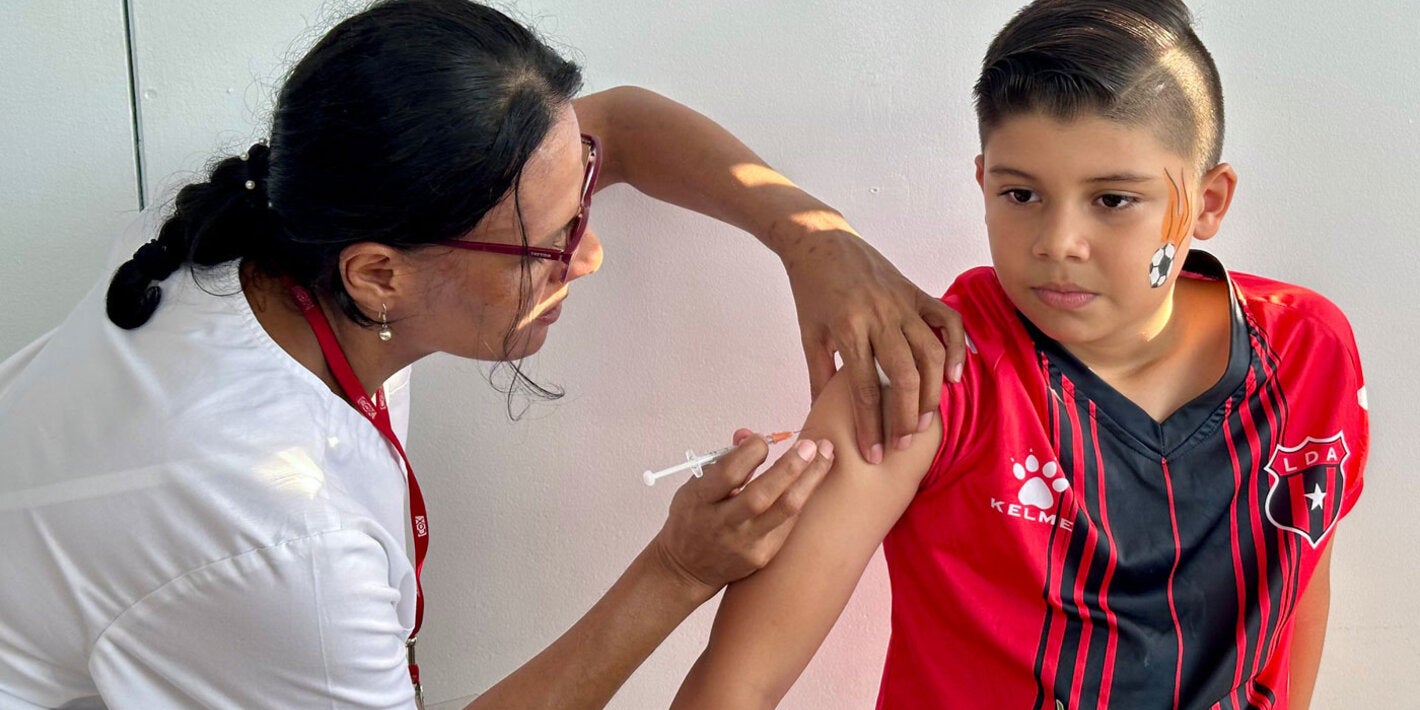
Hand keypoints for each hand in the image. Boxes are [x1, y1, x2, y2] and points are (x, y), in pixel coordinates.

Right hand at [652, 429, 834, 598]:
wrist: (687, 568)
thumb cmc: (692, 519)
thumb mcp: (695, 485)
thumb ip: (723, 460)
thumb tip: (750, 436)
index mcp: (699, 500)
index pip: (729, 473)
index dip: (750, 452)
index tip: (763, 440)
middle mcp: (721, 524)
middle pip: (762, 494)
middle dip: (791, 466)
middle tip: (811, 445)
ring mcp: (743, 543)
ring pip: (785, 510)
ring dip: (810, 480)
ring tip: (827, 456)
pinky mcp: (761, 556)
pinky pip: (788, 523)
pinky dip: (801, 498)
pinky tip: (811, 481)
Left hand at [778, 224, 965, 463]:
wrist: (821, 240)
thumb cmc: (813, 291)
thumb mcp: (809, 335)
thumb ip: (818, 377)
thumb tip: (821, 418)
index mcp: (847, 330)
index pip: (864, 388)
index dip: (870, 426)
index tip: (873, 455)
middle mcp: (879, 317)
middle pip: (904, 376)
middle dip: (905, 417)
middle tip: (902, 444)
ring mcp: (902, 304)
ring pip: (929, 354)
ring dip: (930, 393)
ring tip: (923, 422)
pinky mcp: (916, 293)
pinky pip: (947, 321)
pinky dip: (956, 348)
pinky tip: (953, 377)